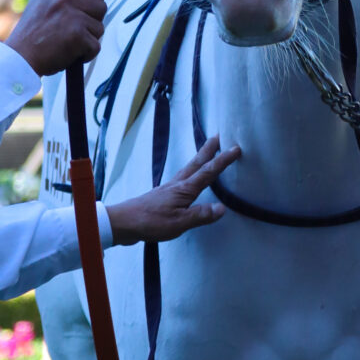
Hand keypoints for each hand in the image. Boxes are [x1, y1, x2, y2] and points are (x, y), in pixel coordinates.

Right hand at [5, 0, 107, 75]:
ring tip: (68, 42)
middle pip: (100, 6)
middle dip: (93, 21)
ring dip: (89, 38)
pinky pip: (96, 45)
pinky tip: (70, 54)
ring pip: (99, 27)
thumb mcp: (43, 3)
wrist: (19, 59)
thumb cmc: (30, 37)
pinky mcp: (77, 34)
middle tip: (75, 31)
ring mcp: (71, 15)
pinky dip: (86, 54)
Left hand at [106, 136, 239, 242]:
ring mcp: (169, 188)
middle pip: (196, 163)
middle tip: (219, 136)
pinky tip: (189, 177)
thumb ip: (200, 215)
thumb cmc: (151, 222)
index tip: (235, 148)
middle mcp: (178, 184)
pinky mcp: (163, 195)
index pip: (208, 172)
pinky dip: (190, 171)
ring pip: (189, 168)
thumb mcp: (179, 223)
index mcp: (184, 189)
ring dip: (200, 158)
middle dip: (209, 150)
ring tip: (207, 150)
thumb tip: (222, 208)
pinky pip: (182, 177)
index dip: (222, 160)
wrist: (124, 222)